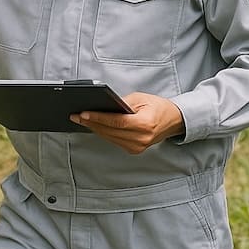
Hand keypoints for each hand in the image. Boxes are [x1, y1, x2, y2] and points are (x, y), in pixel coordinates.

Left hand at [71, 92, 185, 154]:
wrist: (173, 121)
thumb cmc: (158, 107)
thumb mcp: (141, 98)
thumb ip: (122, 103)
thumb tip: (102, 106)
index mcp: (145, 124)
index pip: (117, 122)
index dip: (98, 118)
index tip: (83, 114)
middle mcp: (141, 139)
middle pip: (110, 131)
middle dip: (91, 123)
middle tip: (76, 115)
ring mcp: (137, 147)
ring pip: (109, 137)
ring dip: (94, 128)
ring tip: (81, 119)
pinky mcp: (134, 150)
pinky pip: (114, 141)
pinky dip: (104, 133)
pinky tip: (94, 126)